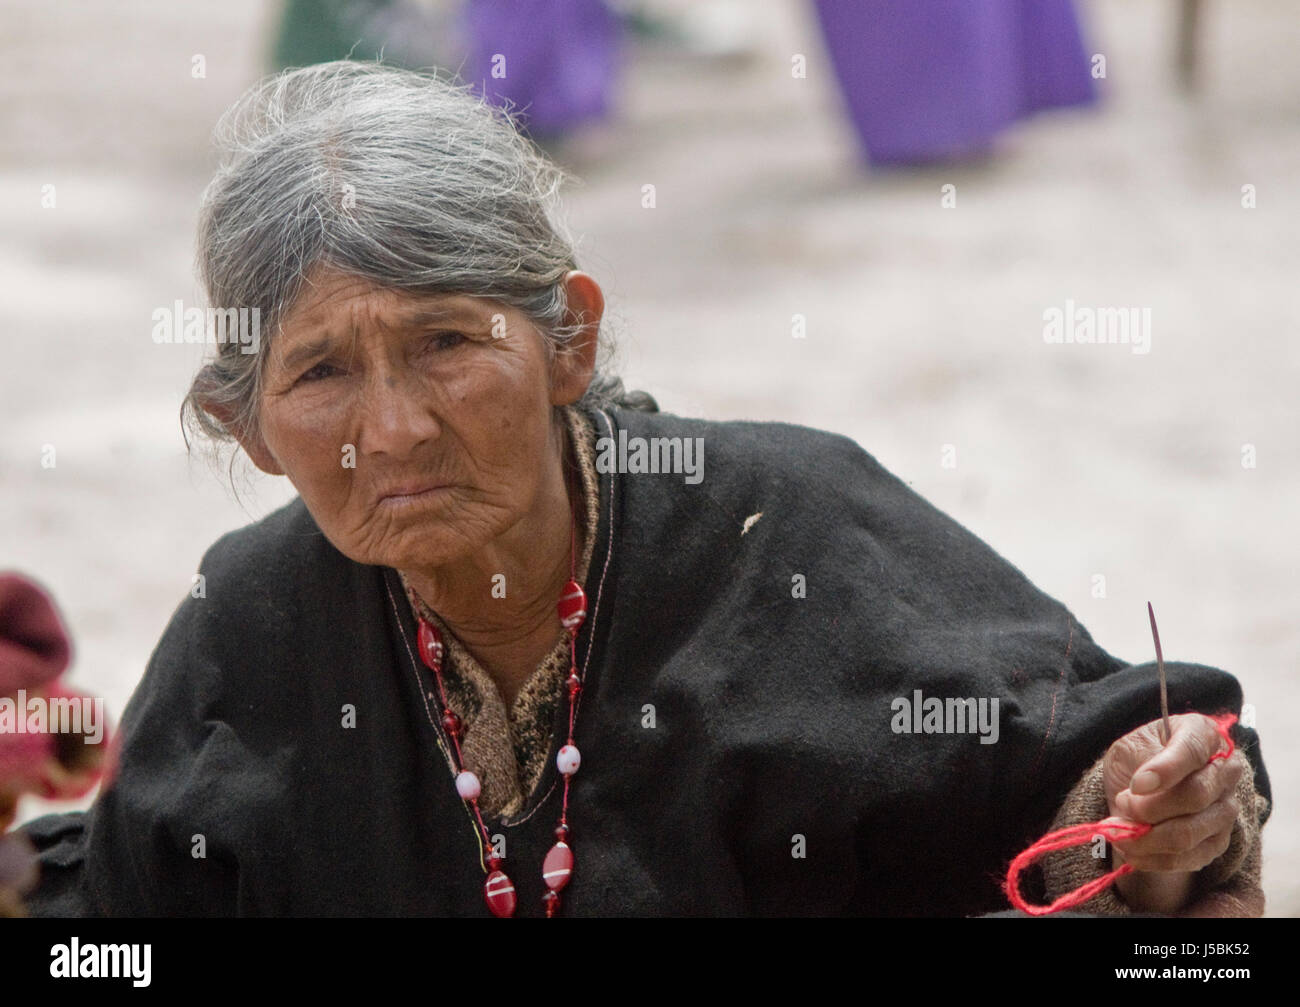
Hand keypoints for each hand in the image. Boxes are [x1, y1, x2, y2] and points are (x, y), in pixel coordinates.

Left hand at [1102, 713, 1242, 913]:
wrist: (1143, 789)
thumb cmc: (1139, 757)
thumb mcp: (1131, 745)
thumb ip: (1140, 760)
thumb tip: (1142, 790)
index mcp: (1204, 734)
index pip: (1193, 750)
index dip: (1166, 769)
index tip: (1137, 785)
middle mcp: (1226, 771)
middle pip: (1196, 795)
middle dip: (1150, 807)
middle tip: (1122, 804)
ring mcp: (1226, 809)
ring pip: (1190, 832)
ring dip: (1147, 838)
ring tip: (1118, 833)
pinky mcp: (1218, 841)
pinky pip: (1189, 858)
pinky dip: (1154, 858)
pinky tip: (1132, 851)